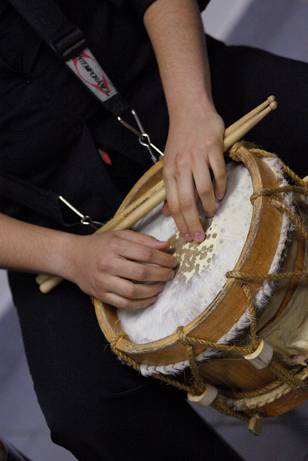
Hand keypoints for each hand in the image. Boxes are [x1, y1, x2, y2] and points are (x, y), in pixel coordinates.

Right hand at [67, 230, 176, 309]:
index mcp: (114, 246)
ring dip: (153, 291)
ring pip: (134, 292)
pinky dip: (141, 304)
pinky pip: (124, 304)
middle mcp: (108, 264)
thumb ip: (143, 240)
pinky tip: (151, 298)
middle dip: (162, 275)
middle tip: (171, 274)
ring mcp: (103, 282)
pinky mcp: (101, 295)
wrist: (72, 257)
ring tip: (162, 286)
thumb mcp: (119, 235)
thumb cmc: (99, 245)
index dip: (164, 259)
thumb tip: (166, 246)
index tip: (173, 261)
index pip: (145, 254)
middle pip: (142, 274)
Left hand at [163, 105, 225, 241]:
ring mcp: (197, 157)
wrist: (190, 111)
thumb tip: (167, 213)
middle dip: (194, 222)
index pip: (174, 204)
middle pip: (187, 202)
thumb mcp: (169, 164)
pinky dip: (221, 187)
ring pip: (204, 189)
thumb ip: (170, 189)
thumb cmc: (180, 141)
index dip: (181, 223)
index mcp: (169, 172)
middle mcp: (181, 166)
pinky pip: (218, 173)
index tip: (188, 237)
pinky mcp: (212, 148)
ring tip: (212, 213)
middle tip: (201, 236)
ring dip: (209, 206)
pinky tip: (220, 195)